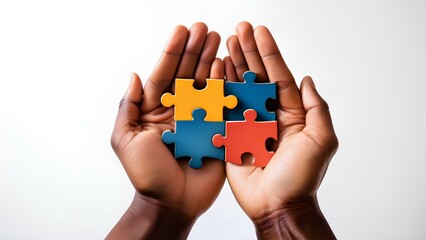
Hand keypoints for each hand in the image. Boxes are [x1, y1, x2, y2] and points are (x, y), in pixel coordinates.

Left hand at [107, 23, 225, 238]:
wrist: (171, 203)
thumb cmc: (146, 174)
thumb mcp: (126, 140)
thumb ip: (128, 107)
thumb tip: (133, 75)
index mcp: (155, 110)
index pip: (164, 74)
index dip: (172, 52)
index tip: (181, 31)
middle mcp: (178, 110)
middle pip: (187, 74)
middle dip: (195, 50)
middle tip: (204, 29)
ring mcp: (199, 119)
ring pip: (205, 84)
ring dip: (211, 61)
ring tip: (218, 39)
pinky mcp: (216, 130)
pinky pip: (221, 104)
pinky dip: (224, 84)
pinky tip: (226, 66)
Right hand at [224, 22, 337, 238]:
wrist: (277, 204)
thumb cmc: (301, 177)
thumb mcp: (321, 140)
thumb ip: (316, 108)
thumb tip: (307, 79)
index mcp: (291, 113)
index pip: (279, 76)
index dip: (269, 53)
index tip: (259, 32)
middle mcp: (269, 114)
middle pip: (257, 77)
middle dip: (249, 52)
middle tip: (239, 30)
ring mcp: (249, 123)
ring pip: (239, 88)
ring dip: (233, 65)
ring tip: (226, 42)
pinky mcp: (232, 135)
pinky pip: (224, 108)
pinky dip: (219, 89)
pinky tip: (215, 70)